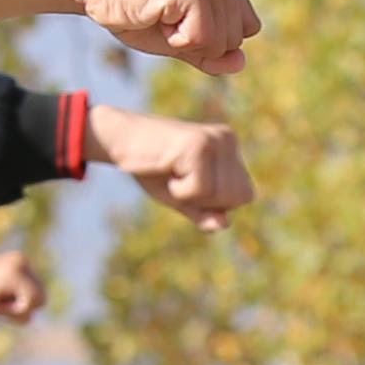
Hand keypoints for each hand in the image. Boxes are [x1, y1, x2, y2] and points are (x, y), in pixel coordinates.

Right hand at [0, 248, 46, 322]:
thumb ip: (18, 302)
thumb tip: (36, 312)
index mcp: (19, 262)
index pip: (38, 295)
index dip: (19, 306)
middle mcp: (21, 260)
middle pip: (42, 299)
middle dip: (20, 308)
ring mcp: (18, 266)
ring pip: (39, 302)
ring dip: (17, 310)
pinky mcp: (13, 275)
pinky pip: (30, 303)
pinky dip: (14, 310)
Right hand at [60, 0, 260, 74]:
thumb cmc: (131, 8)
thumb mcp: (178, 36)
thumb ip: (211, 52)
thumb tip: (241, 63)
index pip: (246, 28)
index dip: (210, 37)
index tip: (176, 16)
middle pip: (236, 38)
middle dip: (197, 41)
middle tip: (162, 14)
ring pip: (222, 42)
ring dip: (184, 41)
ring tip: (158, 12)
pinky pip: (202, 39)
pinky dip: (175, 40)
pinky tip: (154, 14)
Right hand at [97, 104, 252, 222]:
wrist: (119, 139)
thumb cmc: (151, 168)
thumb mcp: (182, 197)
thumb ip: (205, 212)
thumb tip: (224, 225)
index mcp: (230, 148)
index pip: (245, 195)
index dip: (218, 203)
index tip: (190, 183)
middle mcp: (227, 140)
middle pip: (237, 198)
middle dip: (207, 201)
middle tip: (179, 179)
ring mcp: (214, 140)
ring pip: (220, 196)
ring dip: (190, 195)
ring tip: (173, 172)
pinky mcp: (198, 144)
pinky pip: (201, 189)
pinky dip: (179, 190)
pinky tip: (167, 169)